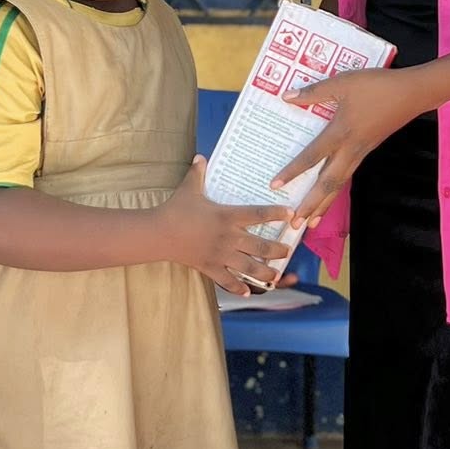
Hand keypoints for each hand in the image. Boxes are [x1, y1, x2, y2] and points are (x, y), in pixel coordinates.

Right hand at [157, 156, 289, 297]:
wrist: (159, 233)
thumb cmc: (175, 209)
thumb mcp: (188, 188)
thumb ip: (198, 173)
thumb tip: (200, 156)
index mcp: (227, 216)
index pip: (258, 214)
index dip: (276, 213)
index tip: (290, 213)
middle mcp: (229, 237)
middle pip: (261, 246)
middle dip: (278, 250)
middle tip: (288, 251)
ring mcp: (220, 255)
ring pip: (249, 267)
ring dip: (265, 273)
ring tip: (276, 275)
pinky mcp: (210, 267)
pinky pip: (227, 281)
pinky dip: (237, 288)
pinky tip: (247, 292)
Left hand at [275, 66, 435, 223]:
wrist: (411, 94)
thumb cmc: (377, 86)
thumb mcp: (343, 83)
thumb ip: (315, 92)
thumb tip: (287, 97)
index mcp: (341, 133)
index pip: (313, 156)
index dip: (293, 171)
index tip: (275, 185)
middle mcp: (350, 149)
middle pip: (328, 184)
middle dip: (311, 206)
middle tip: (295, 225)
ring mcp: (360, 153)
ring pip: (339, 184)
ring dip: (323, 204)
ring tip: (310, 222)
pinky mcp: (366, 151)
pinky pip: (347, 175)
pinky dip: (335, 190)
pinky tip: (328, 195)